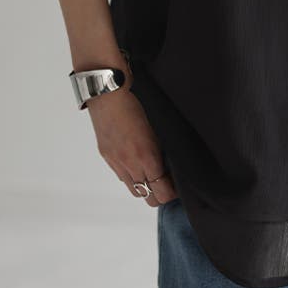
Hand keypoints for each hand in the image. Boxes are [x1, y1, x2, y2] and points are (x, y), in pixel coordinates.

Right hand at [86, 86, 178, 206]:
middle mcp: (130, 164)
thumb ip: (165, 147)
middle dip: (161, 194)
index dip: (173, 193)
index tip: (180, 185)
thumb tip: (174, 162)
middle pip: (148, 197)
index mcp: (147, 156)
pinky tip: (138, 162)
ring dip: (145, 186)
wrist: (109, 89)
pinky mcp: (107, 155)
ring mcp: (116, 161)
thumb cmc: (138, 98)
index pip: (163, 192)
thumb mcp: (160, 123)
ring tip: (154, 173)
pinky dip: (131, 175)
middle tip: (170, 182)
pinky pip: (121, 176)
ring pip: (134, 190)